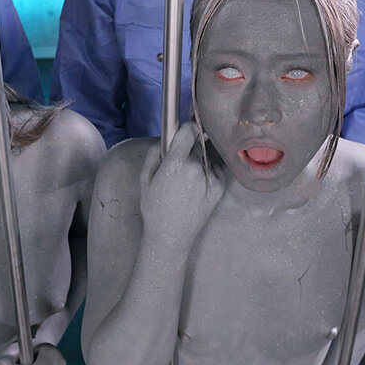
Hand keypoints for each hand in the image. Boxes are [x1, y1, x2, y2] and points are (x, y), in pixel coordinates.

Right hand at [140, 122, 222, 245]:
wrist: (170, 235)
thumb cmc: (154, 208)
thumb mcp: (145, 178)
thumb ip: (155, 153)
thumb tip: (167, 138)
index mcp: (175, 163)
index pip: (189, 131)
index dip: (187, 128)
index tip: (186, 131)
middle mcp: (195, 168)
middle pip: (196, 145)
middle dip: (189, 150)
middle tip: (179, 165)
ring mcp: (210, 178)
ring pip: (206, 157)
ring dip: (199, 161)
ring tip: (187, 180)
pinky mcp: (220, 188)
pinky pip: (216, 169)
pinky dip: (209, 171)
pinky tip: (197, 186)